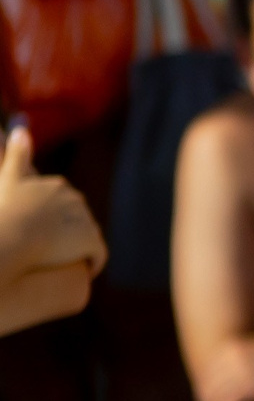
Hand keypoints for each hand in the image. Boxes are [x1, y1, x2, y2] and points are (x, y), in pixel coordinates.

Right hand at [0, 127, 103, 281]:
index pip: (63, 203)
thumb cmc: (5, 209)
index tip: (42, 231)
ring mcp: (86, 221)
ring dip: (79, 248)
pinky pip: (98, 256)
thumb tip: (20, 129)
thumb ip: (16, 154)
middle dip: (69, 232)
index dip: (53, 219)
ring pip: (87, 237)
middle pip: (77, 220)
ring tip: (65, 261)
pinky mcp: (92, 243)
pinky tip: (85, 271)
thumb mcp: (9, 177)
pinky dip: (93, 263)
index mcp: (58, 186)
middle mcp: (77, 201)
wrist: (12, 236)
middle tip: (53, 249)